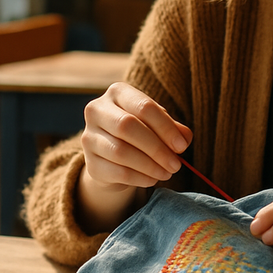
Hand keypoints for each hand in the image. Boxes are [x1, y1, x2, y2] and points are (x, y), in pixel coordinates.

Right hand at [76, 82, 191, 232]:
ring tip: (167, 173)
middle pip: (128, 126)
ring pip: (120, 151)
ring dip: (150, 166)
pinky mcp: (90, 163)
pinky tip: (152, 179)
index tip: (181, 146)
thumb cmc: (141, 132)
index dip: (165, 127)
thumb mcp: (159, 125)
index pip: (144, 106)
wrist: (113, 157)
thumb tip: (184, 139)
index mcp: (118, 93)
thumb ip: (174, 128)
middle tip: (176, 164)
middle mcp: (97, 110)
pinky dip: (139, 178)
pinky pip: (116, 172)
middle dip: (157, 148)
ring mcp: (89, 137)